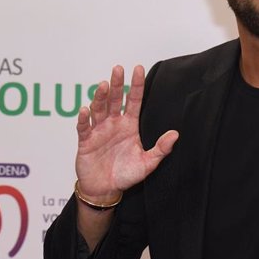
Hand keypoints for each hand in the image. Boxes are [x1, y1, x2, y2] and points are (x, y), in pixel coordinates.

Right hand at [75, 65, 178, 202]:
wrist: (105, 190)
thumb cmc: (126, 174)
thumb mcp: (148, 163)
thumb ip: (161, 149)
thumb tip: (175, 134)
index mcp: (129, 125)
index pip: (133, 100)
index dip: (136, 85)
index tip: (138, 68)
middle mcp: (114, 123)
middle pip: (114, 99)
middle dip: (116, 84)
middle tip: (118, 69)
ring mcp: (99, 130)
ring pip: (99, 109)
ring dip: (100, 97)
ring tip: (103, 85)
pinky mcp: (85, 141)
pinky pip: (83, 127)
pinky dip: (83, 119)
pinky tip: (85, 110)